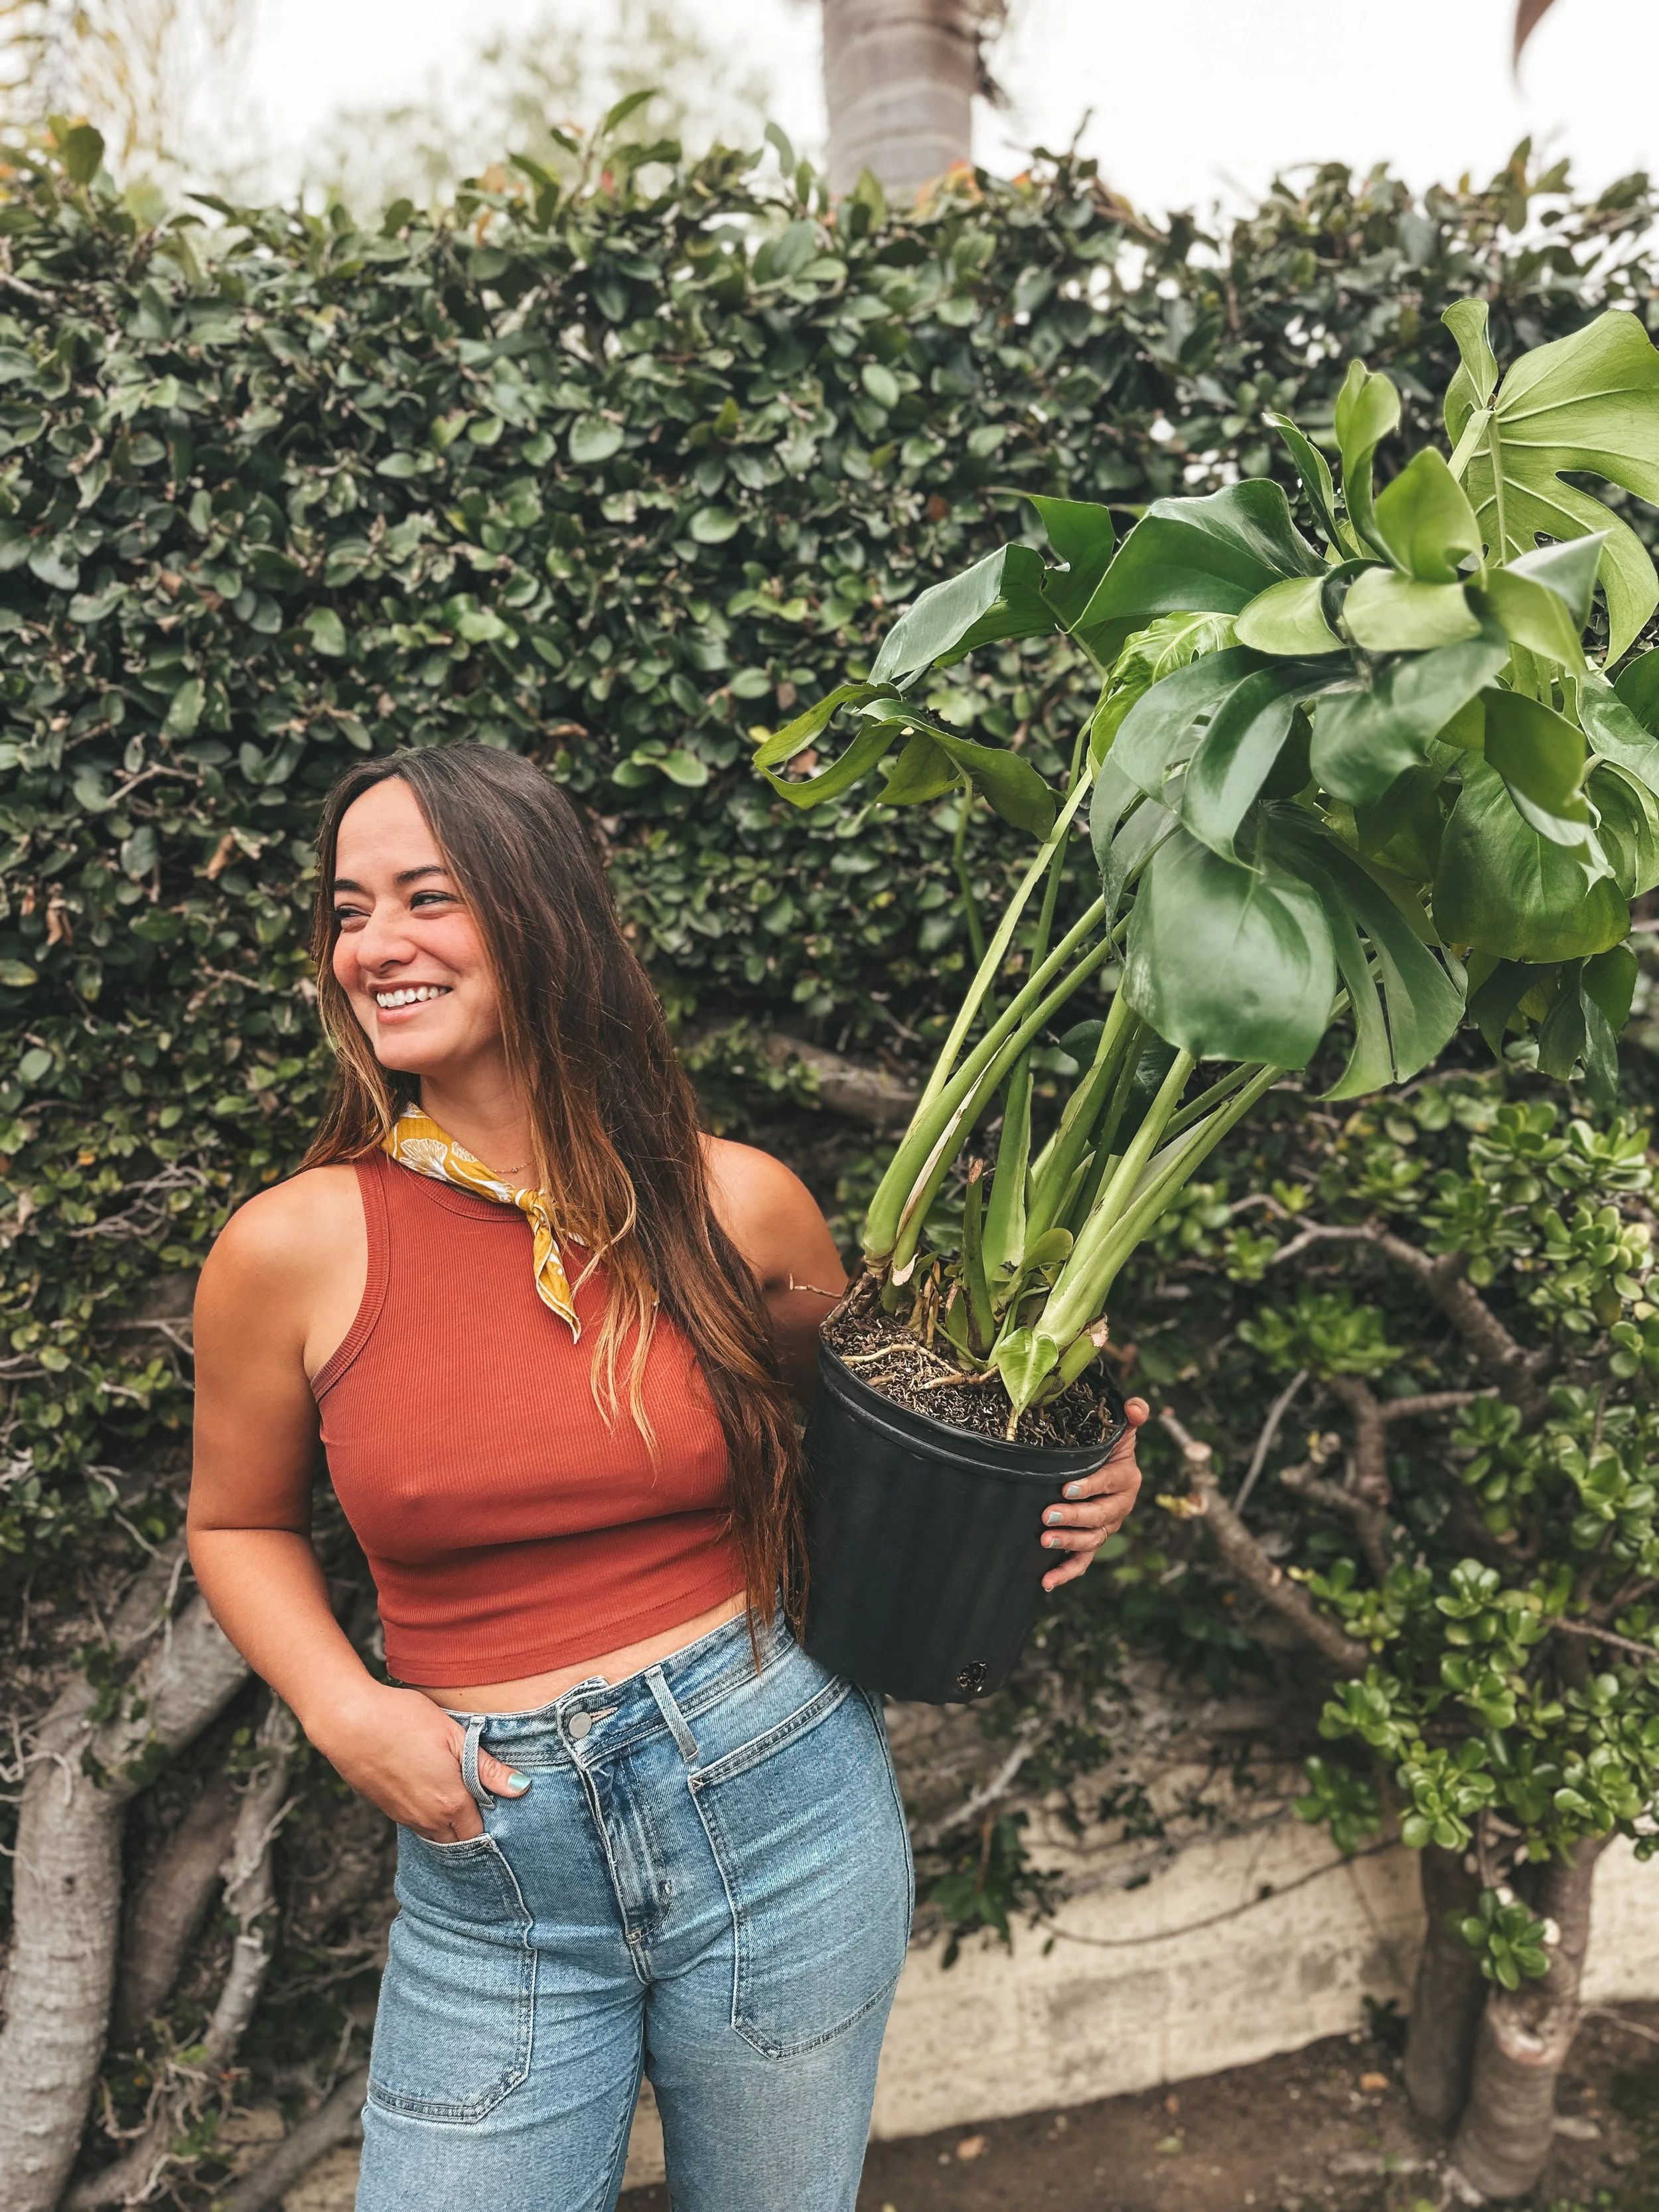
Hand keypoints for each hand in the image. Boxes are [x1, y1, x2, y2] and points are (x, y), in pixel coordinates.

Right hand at [307, 1683, 530, 1840]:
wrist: (348, 1722)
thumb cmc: (403, 1720)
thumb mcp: (453, 1735)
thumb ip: (487, 1768)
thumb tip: (522, 1787)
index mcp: (450, 1803)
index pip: (479, 1832)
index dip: (492, 1821)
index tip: (499, 1804)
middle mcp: (427, 1819)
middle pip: (458, 1839)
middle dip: (471, 1828)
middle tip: (481, 1800)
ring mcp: (403, 1816)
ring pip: (435, 1834)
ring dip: (449, 1824)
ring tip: (457, 1795)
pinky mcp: (385, 1809)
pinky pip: (415, 1823)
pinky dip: (427, 1816)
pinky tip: (429, 1789)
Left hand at [1040, 1396, 1149, 1591]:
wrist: (1103, 1466)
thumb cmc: (1106, 1446)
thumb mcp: (1119, 1428)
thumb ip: (1131, 1415)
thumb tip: (1135, 1409)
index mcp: (1126, 1479)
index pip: (1110, 1483)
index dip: (1090, 1486)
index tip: (1066, 1488)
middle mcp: (1119, 1506)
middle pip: (1099, 1516)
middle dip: (1073, 1517)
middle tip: (1046, 1516)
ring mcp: (1106, 1527)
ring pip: (1091, 1540)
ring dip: (1068, 1543)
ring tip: (1045, 1541)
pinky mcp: (1092, 1542)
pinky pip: (1083, 1561)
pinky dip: (1067, 1573)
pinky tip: (1047, 1582)